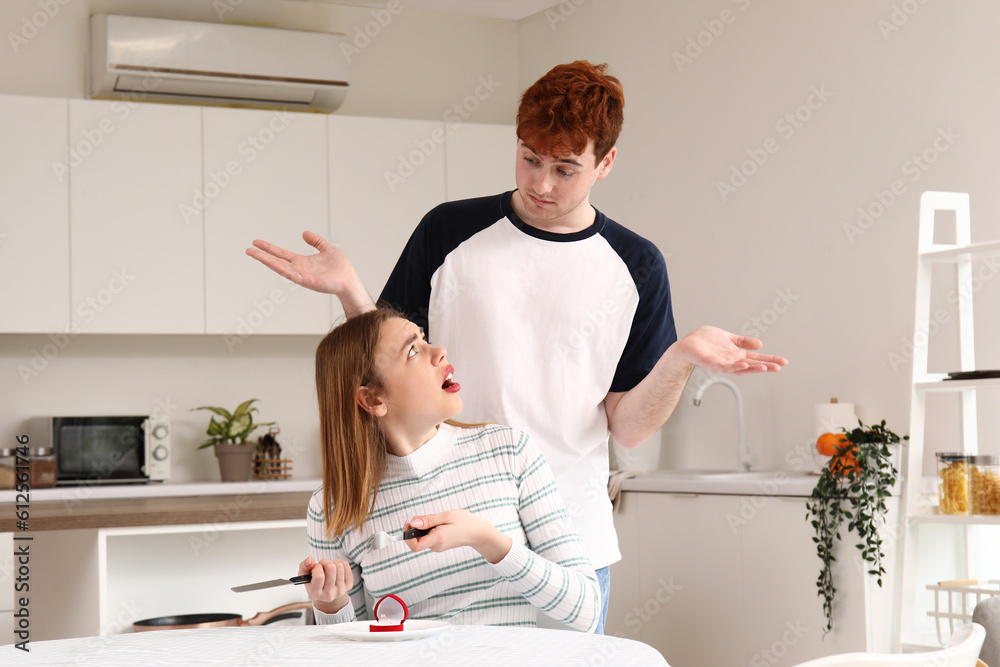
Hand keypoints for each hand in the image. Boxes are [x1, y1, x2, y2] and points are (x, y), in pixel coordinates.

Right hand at [246, 231, 373, 312]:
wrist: (350, 280)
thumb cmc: (341, 268)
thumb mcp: (327, 249)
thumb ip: (316, 241)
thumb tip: (304, 233)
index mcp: (302, 262)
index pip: (281, 254)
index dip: (269, 248)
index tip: (256, 242)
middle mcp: (299, 269)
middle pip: (276, 261)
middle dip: (262, 255)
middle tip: (248, 249)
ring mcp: (301, 276)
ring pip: (280, 268)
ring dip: (267, 261)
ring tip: (254, 254)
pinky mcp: (307, 281)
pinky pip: (292, 274)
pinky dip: (281, 269)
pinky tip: (272, 263)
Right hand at [298, 555, 352, 614]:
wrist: (326, 592)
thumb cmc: (314, 583)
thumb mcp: (304, 576)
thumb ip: (303, 567)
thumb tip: (310, 559)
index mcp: (315, 594)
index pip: (319, 576)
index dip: (317, 567)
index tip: (315, 568)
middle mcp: (329, 594)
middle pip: (331, 568)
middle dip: (325, 562)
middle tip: (322, 566)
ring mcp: (340, 590)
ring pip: (339, 565)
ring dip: (332, 562)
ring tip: (328, 568)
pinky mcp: (349, 585)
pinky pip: (346, 565)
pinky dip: (340, 562)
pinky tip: (335, 568)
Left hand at [405, 510, 511, 563]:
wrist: (478, 532)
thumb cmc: (465, 522)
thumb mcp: (446, 516)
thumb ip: (429, 520)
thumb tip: (413, 523)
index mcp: (437, 539)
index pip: (414, 546)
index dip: (407, 535)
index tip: (409, 522)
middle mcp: (436, 546)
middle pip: (416, 539)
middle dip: (416, 526)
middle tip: (427, 516)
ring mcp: (437, 546)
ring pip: (422, 537)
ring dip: (423, 527)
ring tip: (437, 519)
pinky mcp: (439, 544)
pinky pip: (428, 537)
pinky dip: (429, 529)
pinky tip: (439, 523)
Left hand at [675, 326, 787, 374]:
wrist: (687, 344)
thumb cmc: (705, 341)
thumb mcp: (728, 338)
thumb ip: (742, 342)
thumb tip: (760, 344)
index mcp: (736, 355)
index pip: (756, 359)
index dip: (769, 360)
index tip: (783, 362)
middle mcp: (731, 362)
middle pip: (751, 365)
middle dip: (765, 366)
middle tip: (779, 367)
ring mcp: (722, 364)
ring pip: (740, 369)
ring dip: (752, 369)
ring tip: (765, 368)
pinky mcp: (711, 363)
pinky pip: (724, 367)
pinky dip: (735, 367)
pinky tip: (744, 365)